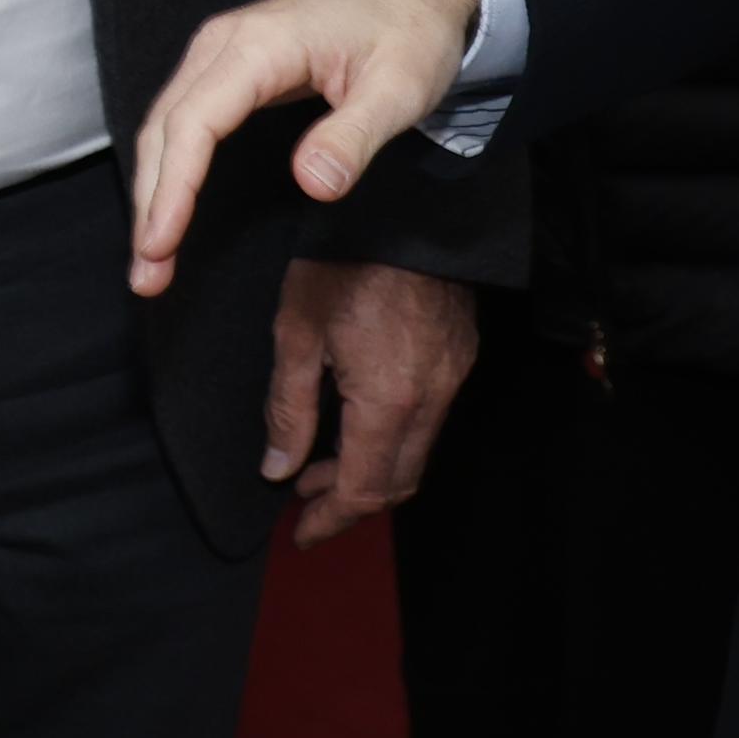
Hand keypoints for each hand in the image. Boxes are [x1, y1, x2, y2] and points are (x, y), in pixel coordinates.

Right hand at [125, 0, 481, 295]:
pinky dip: (169, 168)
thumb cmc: (409, 29)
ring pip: (166, 125)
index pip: (196, 123)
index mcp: (259, 46)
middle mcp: (224, 44)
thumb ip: (353, 136)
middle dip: (150, 202)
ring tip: (150, 258)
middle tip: (146, 274)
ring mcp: (221, 52)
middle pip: (166, 128)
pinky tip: (168, 206)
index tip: (160, 243)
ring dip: (152, 190)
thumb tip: (311, 185)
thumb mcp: (400, 87)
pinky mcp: (228, 66)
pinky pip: (183, 118)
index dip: (174, 188)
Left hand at [264, 260, 478, 547]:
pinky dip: (393, 436)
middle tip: (305, 505)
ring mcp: (453, 375)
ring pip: (417, 451)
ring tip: (318, 465)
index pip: (364, 487)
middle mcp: (433, 396)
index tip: (300, 534)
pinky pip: (430, 417)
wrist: (408, 203)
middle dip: (350, 501)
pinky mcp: (460, 354)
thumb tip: (278, 469)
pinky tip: (356, 422)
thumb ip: (288, 407)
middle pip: (398, 480)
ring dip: (371, 468)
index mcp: (389, 399)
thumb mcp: (296, 330)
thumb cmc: (342, 259)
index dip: (330, 518)